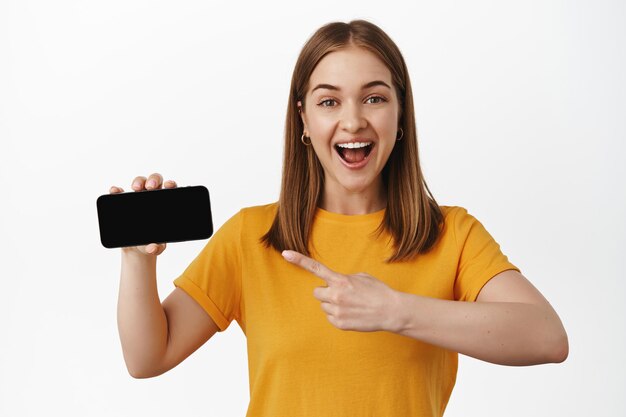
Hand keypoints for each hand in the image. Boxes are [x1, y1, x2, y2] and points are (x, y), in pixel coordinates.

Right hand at [108, 172, 177, 256]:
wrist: (136, 248)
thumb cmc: (151, 243)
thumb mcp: (156, 247)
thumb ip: (157, 248)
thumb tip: (153, 248)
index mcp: (166, 204)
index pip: (170, 189)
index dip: (171, 184)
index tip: (169, 185)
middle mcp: (153, 197)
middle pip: (155, 181)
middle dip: (153, 180)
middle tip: (150, 188)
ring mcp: (138, 198)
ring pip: (139, 182)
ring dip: (138, 181)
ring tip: (135, 188)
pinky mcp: (124, 202)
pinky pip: (119, 193)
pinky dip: (117, 190)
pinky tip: (115, 191)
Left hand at [282, 250, 400, 332]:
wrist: (391, 311)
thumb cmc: (378, 291)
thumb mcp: (361, 277)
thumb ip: (344, 279)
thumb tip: (335, 285)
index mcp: (340, 280)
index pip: (315, 268)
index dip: (299, 260)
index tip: (285, 253)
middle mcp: (335, 295)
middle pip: (317, 292)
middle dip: (326, 292)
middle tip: (342, 294)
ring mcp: (337, 311)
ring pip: (324, 306)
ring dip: (333, 305)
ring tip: (351, 305)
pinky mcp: (340, 324)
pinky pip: (330, 318)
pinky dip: (338, 316)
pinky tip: (352, 314)